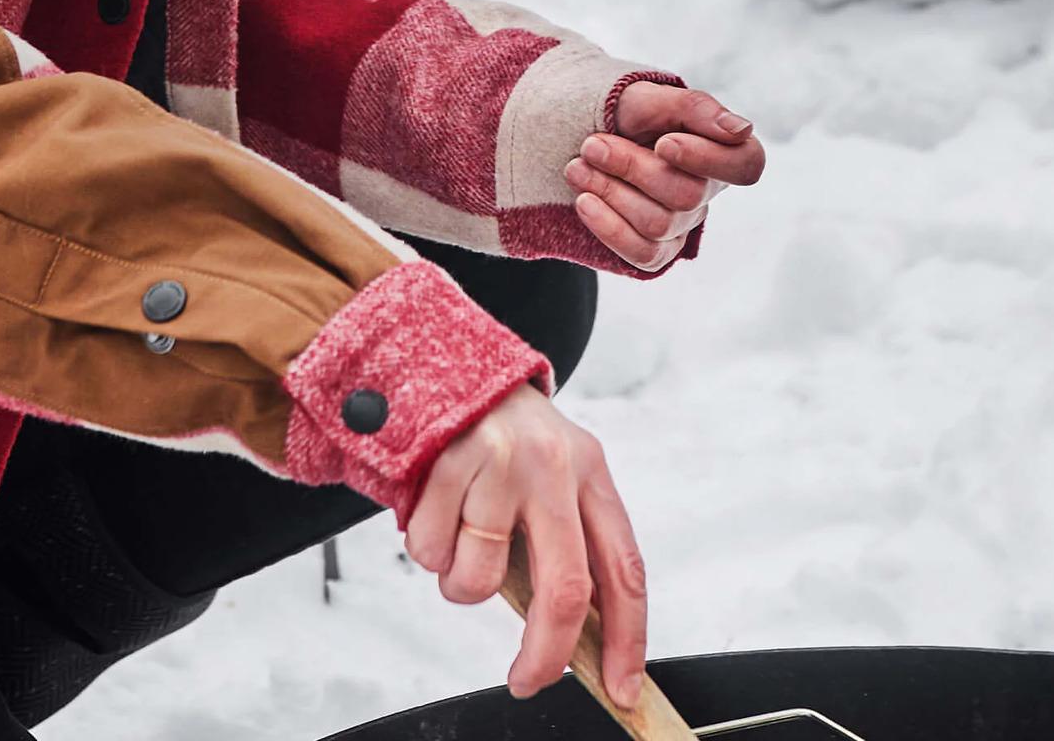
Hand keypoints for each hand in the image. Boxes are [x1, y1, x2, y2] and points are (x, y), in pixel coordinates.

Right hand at [405, 382, 647, 707]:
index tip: (622, 688)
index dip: (627, 637)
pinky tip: (435, 509)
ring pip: (482, 579)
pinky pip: (432, 552)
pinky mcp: (449, 459)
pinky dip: (427, 550)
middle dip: (545, 655)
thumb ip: (566, 542)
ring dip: (462, 585)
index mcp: (590, 470)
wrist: (445, 364)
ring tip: (460, 541)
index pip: (623, 568)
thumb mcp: (554, 474)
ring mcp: (500, 461)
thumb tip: (575, 639)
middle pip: (564, 590)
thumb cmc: (505, 437)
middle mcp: (553, 464)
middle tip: (527, 680)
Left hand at [563, 82, 765, 270]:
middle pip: (686, 195)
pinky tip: (584, 201)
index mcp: (722, 150)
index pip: (746, 165)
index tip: (663, 142)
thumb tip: (742, 130)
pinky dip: (607, 227)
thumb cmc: (630, 114)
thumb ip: (696, 108)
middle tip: (592, 144)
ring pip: (657, 225)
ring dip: (609, 191)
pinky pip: (643, 254)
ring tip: (577, 167)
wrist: (586, 135)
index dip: (706, 159)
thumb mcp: (654, 98)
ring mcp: (683, 225)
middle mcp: (707, 192)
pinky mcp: (657, 251)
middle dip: (631, 167)